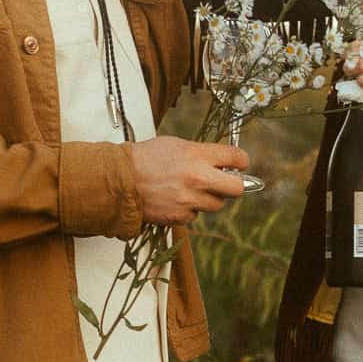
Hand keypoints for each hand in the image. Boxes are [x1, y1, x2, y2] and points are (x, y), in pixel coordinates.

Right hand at [127, 135, 249, 224]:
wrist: (121, 180)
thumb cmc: (145, 159)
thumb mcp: (176, 145)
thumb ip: (202, 153)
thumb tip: (222, 161)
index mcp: (198, 155)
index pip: (237, 158)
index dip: (241, 161)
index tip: (239, 164)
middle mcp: (198, 178)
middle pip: (237, 189)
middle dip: (234, 185)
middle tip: (225, 182)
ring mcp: (190, 200)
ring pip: (217, 204)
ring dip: (208, 198)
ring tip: (190, 190)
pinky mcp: (180, 216)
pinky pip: (195, 215)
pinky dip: (189, 209)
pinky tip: (174, 199)